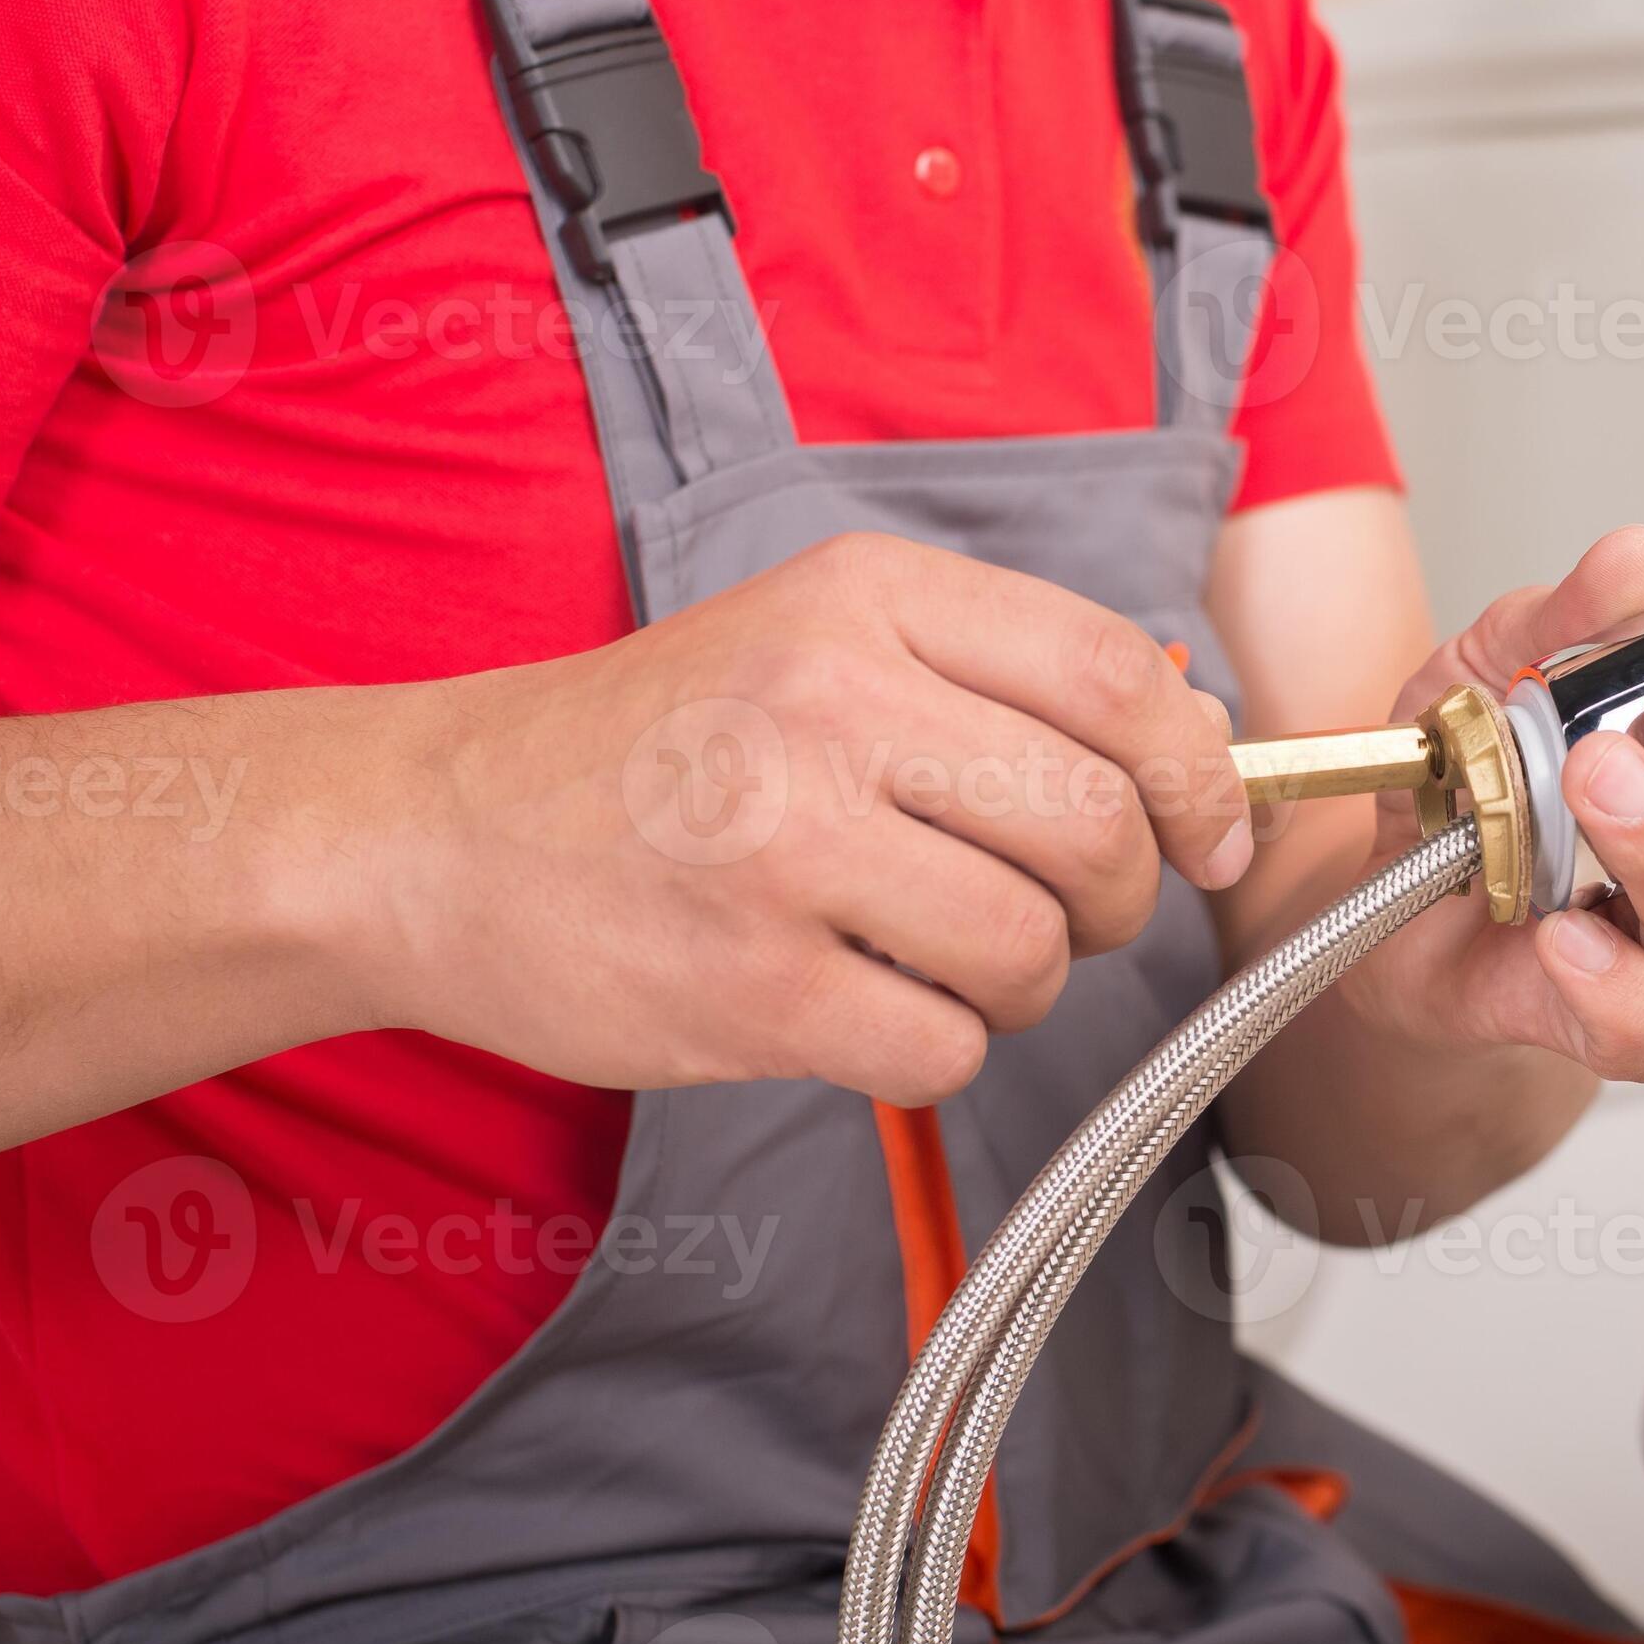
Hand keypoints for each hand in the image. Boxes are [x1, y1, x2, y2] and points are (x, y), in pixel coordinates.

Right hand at [362, 532, 1248, 1103]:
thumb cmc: (651, 746)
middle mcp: (827, 703)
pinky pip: (944, 1045)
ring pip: (1032, 949)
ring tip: (945, 958)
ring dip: (1024, 983)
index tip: (1214, 834)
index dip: (1202, 773)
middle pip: (1096, 824)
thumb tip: (1202, 736)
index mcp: (863, 597)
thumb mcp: (815, 636)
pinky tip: (864, 1006)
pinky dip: (936, 1047)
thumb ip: (996, 672)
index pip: (1116, 676)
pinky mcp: (749, 987)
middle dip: (1118, 896)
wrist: (429, 833)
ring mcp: (783, 849)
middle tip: (1065, 912)